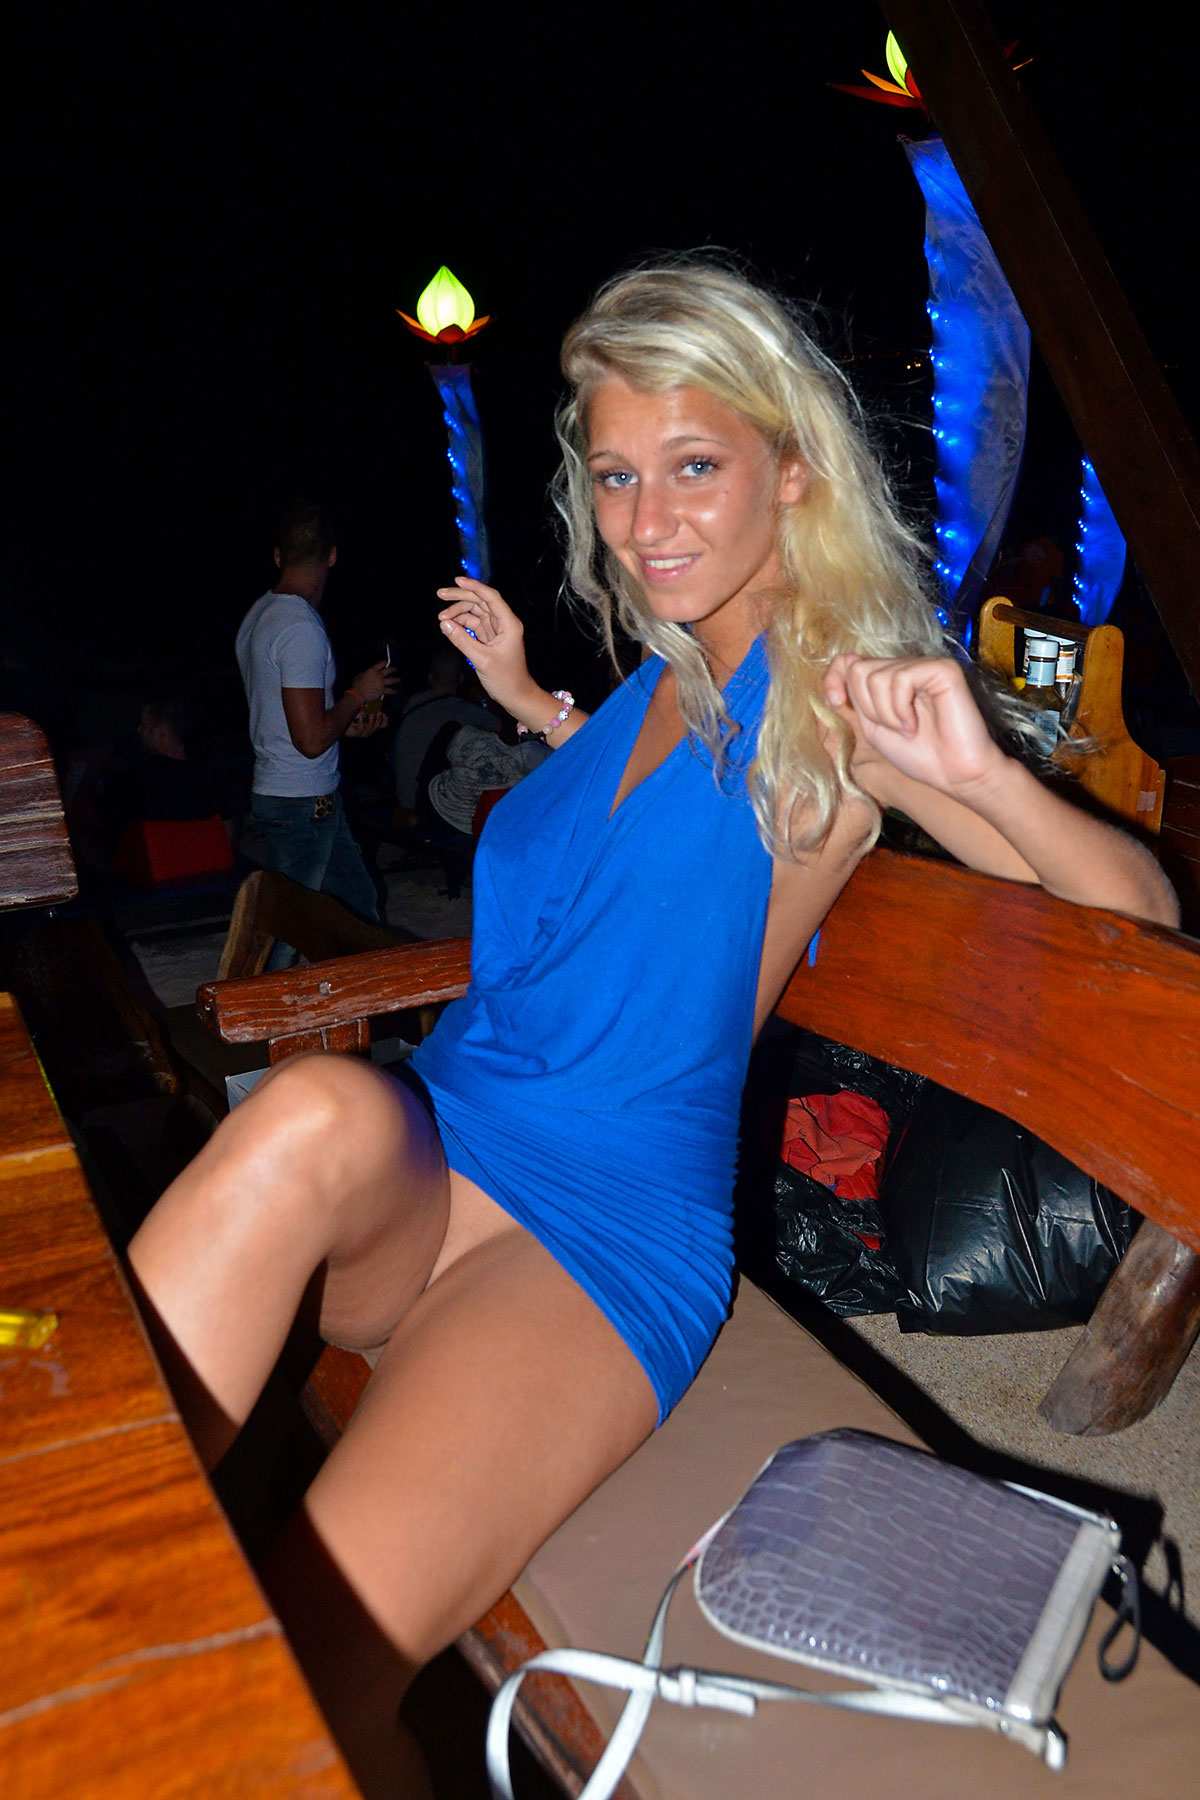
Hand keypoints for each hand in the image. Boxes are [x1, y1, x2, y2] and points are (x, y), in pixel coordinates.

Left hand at [344, 709, 388, 738]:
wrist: (342, 718)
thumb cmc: (353, 714)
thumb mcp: (365, 710)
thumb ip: (371, 708)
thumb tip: (378, 704)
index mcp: (372, 724)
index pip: (382, 725)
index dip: (385, 720)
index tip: (385, 714)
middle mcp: (369, 729)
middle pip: (377, 728)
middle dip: (379, 720)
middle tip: (379, 713)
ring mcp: (363, 732)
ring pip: (370, 730)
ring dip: (371, 722)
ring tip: (371, 714)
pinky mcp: (356, 733)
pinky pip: (361, 729)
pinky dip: (361, 722)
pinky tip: (361, 716)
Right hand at [349, 659, 400, 704]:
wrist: (358, 694)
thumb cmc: (357, 686)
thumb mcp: (359, 676)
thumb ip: (364, 674)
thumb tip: (366, 675)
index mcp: (372, 671)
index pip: (380, 664)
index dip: (384, 662)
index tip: (387, 662)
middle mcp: (378, 676)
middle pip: (388, 671)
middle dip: (393, 669)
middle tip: (395, 669)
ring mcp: (381, 683)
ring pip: (392, 680)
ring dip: (396, 679)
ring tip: (399, 679)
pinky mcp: (383, 690)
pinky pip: (390, 690)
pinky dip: (394, 691)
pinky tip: (396, 691)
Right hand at [435, 577, 532, 711]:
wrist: (515, 695)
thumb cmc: (506, 679)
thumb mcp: (481, 659)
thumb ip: (462, 640)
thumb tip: (444, 624)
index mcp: (508, 624)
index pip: (490, 597)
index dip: (474, 587)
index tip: (457, 581)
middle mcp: (503, 623)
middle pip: (480, 601)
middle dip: (460, 597)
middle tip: (440, 594)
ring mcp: (495, 630)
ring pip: (474, 612)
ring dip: (457, 612)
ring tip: (441, 619)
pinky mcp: (488, 638)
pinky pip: (472, 624)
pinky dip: (460, 623)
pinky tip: (449, 626)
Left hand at [823, 654, 1004, 799]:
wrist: (953, 775)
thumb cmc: (918, 754)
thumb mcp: (872, 727)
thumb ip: (857, 697)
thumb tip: (845, 663)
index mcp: (890, 678)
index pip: (848, 661)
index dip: (833, 678)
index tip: (835, 702)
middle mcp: (907, 667)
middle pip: (859, 670)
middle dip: (869, 708)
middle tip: (895, 728)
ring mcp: (925, 665)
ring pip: (877, 677)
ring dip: (887, 714)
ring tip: (910, 728)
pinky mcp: (943, 669)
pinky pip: (902, 679)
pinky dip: (902, 709)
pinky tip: (916, 724)